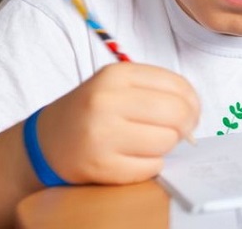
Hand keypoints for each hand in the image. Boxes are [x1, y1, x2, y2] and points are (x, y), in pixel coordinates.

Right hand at [35, 63, 199, 184]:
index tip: (189, 112)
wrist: (46, 142)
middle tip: (177, 131)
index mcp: (116, 74)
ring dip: (166, 146)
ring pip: (166, 142)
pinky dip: (151, 165)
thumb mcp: (119, 85)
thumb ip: (157, 89)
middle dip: (185, 126)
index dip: (193, 103)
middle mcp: (106, 101)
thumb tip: (195, 112)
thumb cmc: (93, 110)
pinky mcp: (101, 165)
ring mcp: (101, 134)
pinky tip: (135, 158)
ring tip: (149, 143)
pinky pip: (150, 167)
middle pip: (176, 114)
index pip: (179, 86)